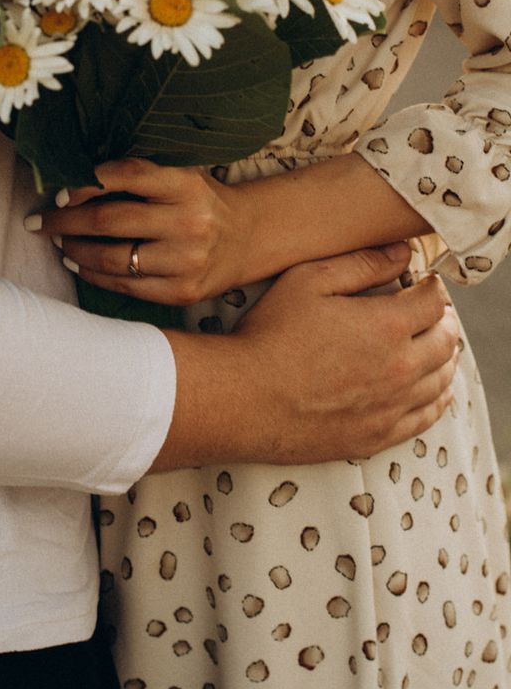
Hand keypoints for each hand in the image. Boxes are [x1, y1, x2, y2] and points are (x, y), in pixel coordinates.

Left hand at [25, 157, 249, 303]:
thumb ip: (138, 177)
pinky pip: (125, 287)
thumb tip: (73, 183)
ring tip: (59, 242)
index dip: (86, 183)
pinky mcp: (182, 293)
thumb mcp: (180, 176)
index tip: (59, 193)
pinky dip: (94, 274)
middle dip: (65, 221)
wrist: (248, 238)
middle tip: (39, 221)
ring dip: (75, 250)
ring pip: (112, 259)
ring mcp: (186, 262)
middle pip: (110, 220)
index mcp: (187, 185)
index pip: (127, 175)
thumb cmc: (200, 201)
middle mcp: (189, 223)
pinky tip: (79, 263)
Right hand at [151, 243, 458, 469]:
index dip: (431, 287)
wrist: (244, 399)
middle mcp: (400, 369)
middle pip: (445, 341)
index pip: (433, 302)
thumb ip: (360, 264)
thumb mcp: (308, 281)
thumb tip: (401, 253)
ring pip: (441, 379)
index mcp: (387, 326)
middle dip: (443, 320)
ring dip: (444, 357)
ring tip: (436, 344)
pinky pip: (426, 417)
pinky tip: (434, 388)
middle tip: (431, 310)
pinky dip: (437, 398)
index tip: (422, 282)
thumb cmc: (270, 335)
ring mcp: (392, 407)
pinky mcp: (377, 435)